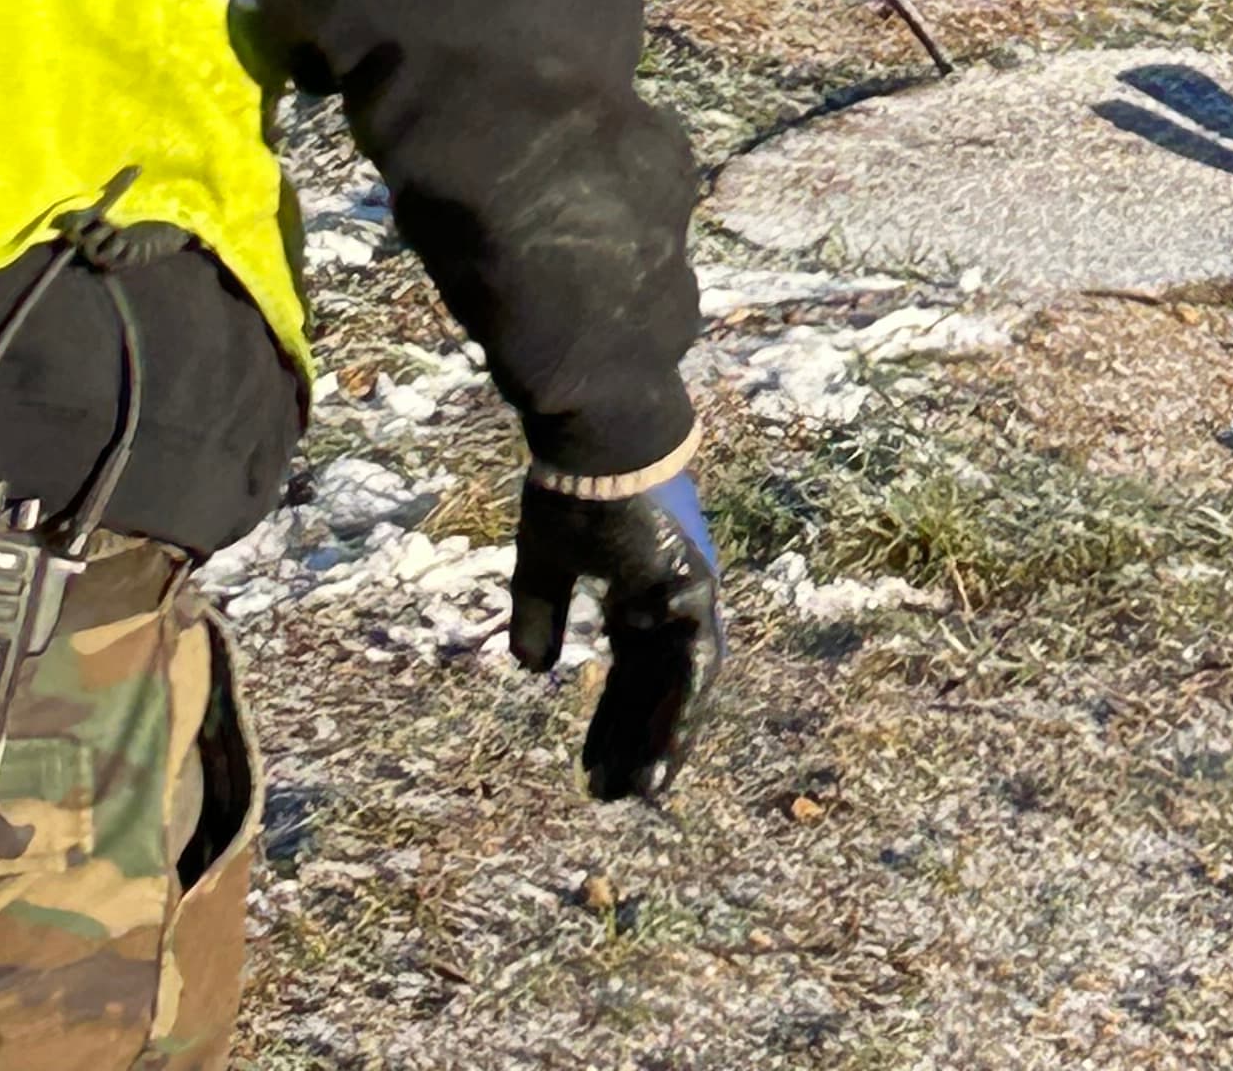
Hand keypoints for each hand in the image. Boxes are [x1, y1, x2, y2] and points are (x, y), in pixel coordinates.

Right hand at [511, 471, 723, 799]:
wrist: (599, 436)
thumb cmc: (571, 486)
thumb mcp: (546, 562)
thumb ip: (542, 614)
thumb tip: (535, 672)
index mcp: (638, 587)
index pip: (629, 669)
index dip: (612, 719)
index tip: (592, 769)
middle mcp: (670, 595)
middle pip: (655, 685)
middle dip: (635, 741)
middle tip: (616, 796)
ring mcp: (689, 591)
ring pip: (682, 684)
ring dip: (663, 739)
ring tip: (643, 794)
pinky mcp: (697, 588)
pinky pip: (696, 665)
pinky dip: (682, 713)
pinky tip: (664, 756)